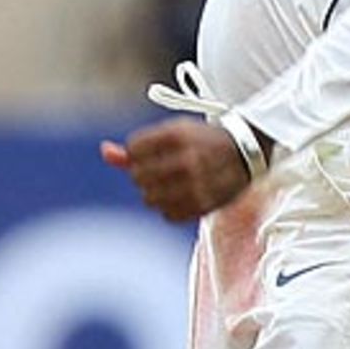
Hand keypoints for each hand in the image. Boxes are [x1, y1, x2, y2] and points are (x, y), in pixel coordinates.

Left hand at [100, 117, 249, 221]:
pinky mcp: (203, 204)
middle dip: (144, 173)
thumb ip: (136, 146)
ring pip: (149, 198)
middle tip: (160, 170)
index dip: (138, 152)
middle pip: (138, 175)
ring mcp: (196, 184)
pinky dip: (170, 208)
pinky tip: (181, 196)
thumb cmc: (202, 141)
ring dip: (155, 192)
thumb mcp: (173, 133)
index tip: (151, 152)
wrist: (245, 153)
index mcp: (178, 135)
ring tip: (170, 184)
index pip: (134, 148)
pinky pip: (167, 215)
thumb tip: (104, 152)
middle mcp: (186, 159)